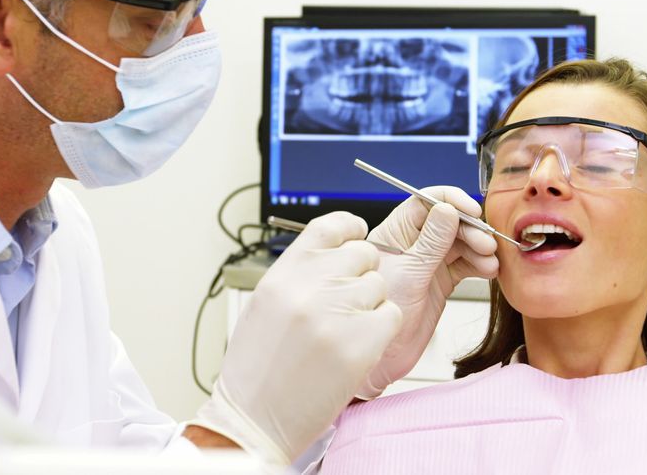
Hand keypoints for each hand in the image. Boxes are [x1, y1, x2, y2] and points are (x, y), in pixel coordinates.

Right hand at [190, 212, 402, 465]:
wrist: (254, 419)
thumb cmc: (258, 368)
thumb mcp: (267, 304)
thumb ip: (299, 273)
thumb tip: (333, 251)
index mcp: (283, 274)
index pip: (330, 226)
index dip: (350, 229)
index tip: (356, 236)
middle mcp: (309, 287)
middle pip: (363, 254)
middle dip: (362, 274)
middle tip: (347, 302)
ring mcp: (337, 313)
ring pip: (379, 285)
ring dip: (371, 305)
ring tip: (344, 331)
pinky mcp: (362, 343)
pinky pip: (392, 315)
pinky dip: (381, 330)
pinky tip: (358, 346)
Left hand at [356, 186, 498, 398]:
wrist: (382, 359)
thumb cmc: (378, 317)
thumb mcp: (409, 275)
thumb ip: (431, 242)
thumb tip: (447, 209)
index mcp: (393, 233)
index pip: (424, 202)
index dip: (451, 201)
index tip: (472, 211)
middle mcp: (411, 244)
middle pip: (447, 221)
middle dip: (470, 228)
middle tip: (485, 244)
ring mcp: (427, 263)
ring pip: (460, 242)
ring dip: (479, 247)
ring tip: (489, 261)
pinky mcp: (440, 281)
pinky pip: (464, 264)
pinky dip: (479, 264)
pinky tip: (488, 270)